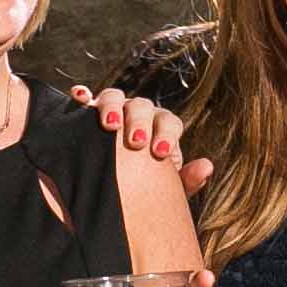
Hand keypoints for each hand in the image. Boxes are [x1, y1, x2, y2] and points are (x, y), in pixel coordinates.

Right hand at [70, 84, 215, 195]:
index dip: (166, 134)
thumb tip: (206, 166)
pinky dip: (83, 96)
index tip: (160, 153)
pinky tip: (80, 97)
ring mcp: (114, 110)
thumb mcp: (166, 189)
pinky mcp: (89, 114)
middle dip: (139, 122)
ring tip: (109, 124)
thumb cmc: (147, 187)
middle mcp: (139, 114)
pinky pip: (86, 100)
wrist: (120, 191)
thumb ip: (187, 180)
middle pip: (141, 107)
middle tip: (136, 142)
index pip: (168, 122)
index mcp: (161, 127)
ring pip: (114, 97)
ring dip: (112, 107)